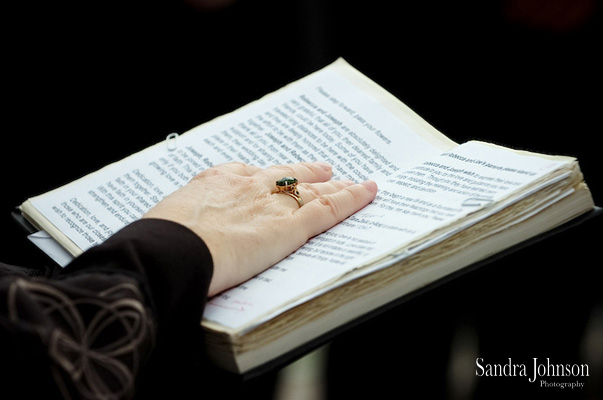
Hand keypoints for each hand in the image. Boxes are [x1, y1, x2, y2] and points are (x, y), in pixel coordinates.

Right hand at [143, 161, 377, 295]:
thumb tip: (179, 236)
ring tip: (352, 182)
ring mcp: (272, 204)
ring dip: (336, 187)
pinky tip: (367, 193)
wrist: (172, 248)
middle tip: (325, 170)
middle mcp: (249, 186)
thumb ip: (185, 223)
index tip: (278, 175)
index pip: (251, 174)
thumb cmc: (162, 240)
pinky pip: (329, 209)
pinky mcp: (290, 226)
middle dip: (309, 174)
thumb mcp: (169, 221)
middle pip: (288, 176)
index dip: (270, 175)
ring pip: (314, 190)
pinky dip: (352, 199)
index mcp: (218, 182)